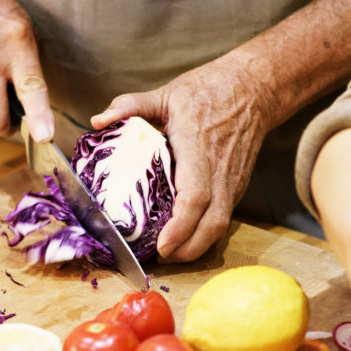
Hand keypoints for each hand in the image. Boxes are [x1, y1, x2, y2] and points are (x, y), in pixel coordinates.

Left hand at [91, 54, 272, 261]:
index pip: (195, 196)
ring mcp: (232, 182)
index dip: (180, 226)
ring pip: (220, 226)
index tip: (161, 244)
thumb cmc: (208, 91)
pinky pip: (222, 218)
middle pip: (212, 224)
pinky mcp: (236, 187)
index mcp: (198, 147)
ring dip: (196, 248)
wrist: (253, 90)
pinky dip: (204, 235)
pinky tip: (184, 239)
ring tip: (169, 255)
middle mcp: (220, 171)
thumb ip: (130, 105)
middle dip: (188, 249)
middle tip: (159, 259)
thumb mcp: (166, 93)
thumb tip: (97, 121)